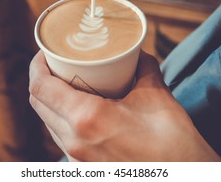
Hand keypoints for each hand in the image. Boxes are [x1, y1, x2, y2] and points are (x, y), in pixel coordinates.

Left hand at [29, 50, 220, 160]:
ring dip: (50, 100)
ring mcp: (77, 158)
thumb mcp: (155, 94)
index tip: (45, 52)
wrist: (184, 175)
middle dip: (41, 79)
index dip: (36, 65)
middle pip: (38, 104)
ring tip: (67, 83)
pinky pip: (62, 138)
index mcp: (86, 119)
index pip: (40, 87)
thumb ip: (142, 66)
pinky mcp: (85, 167)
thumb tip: (135, 53)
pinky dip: (62, 119)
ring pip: (48, 122)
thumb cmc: (172, 140)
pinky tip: (80, 110)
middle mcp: (74, 141)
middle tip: (57, 63)